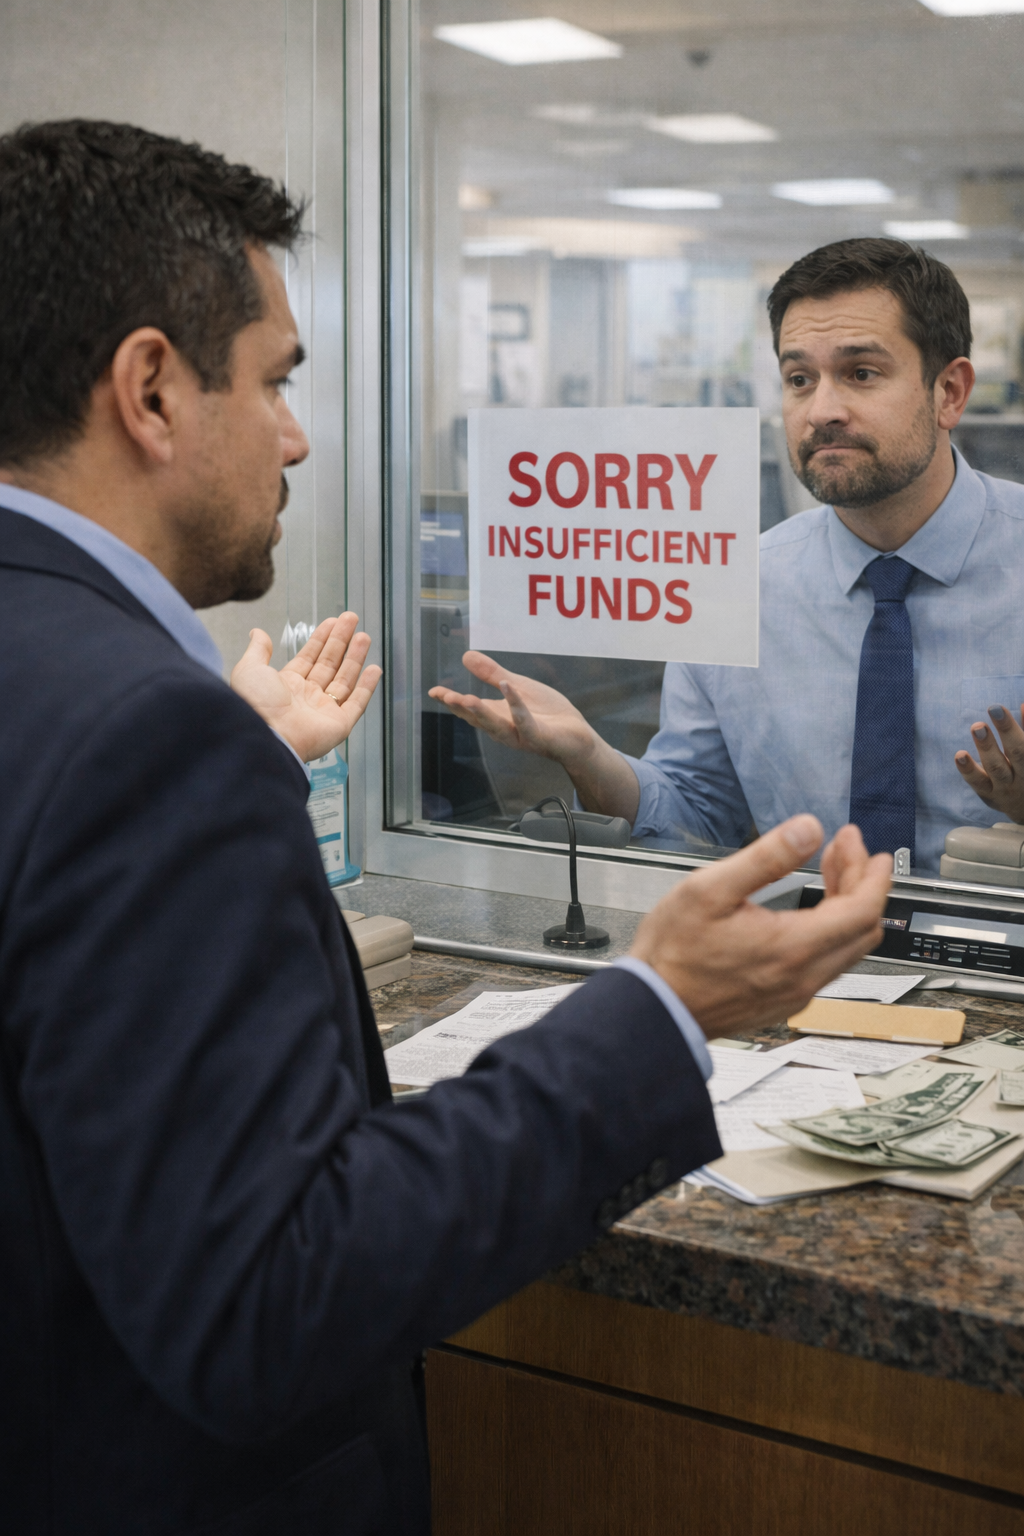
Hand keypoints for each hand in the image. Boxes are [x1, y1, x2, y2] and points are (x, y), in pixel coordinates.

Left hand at [230, 613, 381, 762]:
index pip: (310, 657)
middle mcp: (307, 697)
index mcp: (287, 685)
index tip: (332, 621)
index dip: (321, 638)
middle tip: (351, 620)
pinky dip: (367, 687)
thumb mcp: (249, 669)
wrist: (266, 735)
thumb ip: (257, 650)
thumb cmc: (255, 704)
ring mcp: (324, 711)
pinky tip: (374, 670)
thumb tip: (257, 632)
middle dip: (341, 641)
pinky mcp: (339, 725)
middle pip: (330, 664)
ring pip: (345, 680)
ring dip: (355, 658)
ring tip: (364, 637)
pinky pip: (357, 703)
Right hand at [427, 651, 640, 818]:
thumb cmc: (548, 714)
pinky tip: (508, 689)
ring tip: (466, 698)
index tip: (434, 691)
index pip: (469, 709)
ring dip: (481, 713)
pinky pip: (525, 721)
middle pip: (478, 719)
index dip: (451, 700)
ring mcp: (521, 735)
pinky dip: (515, 706)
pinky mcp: (540, 737)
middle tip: (444, 695)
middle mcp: (504, 728)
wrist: (577, 737)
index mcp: (497, 715)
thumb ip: (492, 674)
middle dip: (460, 707)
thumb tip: (466, 656)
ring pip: (497, 725)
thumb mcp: (517, 688)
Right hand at [630, 817, 890, 1039]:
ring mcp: (796, 994)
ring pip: (847, 949)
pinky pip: (826, 965)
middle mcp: (804, 976)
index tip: (867, 848)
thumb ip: (766, 858)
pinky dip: (830, 931)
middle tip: (845, 851)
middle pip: (862, 930)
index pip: (862, 910)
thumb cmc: (673, 953)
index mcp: (793, 947)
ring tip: (830, 873)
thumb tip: (809, 829)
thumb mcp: (710, 889)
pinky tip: (808, 913)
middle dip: (862, 884)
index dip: (872, 875)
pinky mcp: (783, 1002)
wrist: (653, 1011)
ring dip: (847, 907)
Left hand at [954, 706, 1023, 824]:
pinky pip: (978, 783)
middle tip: (993, 708)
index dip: (1013, 727)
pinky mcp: (989, 795)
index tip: (1002, 707)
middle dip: (1007, 730)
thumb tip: (1022, 704)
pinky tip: (960, 755)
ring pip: (996, 768)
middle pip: (1017, 753)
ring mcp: (1006, 787)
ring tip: (976, 726)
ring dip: (986, 747)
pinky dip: (968, 770)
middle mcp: (1023, 777)